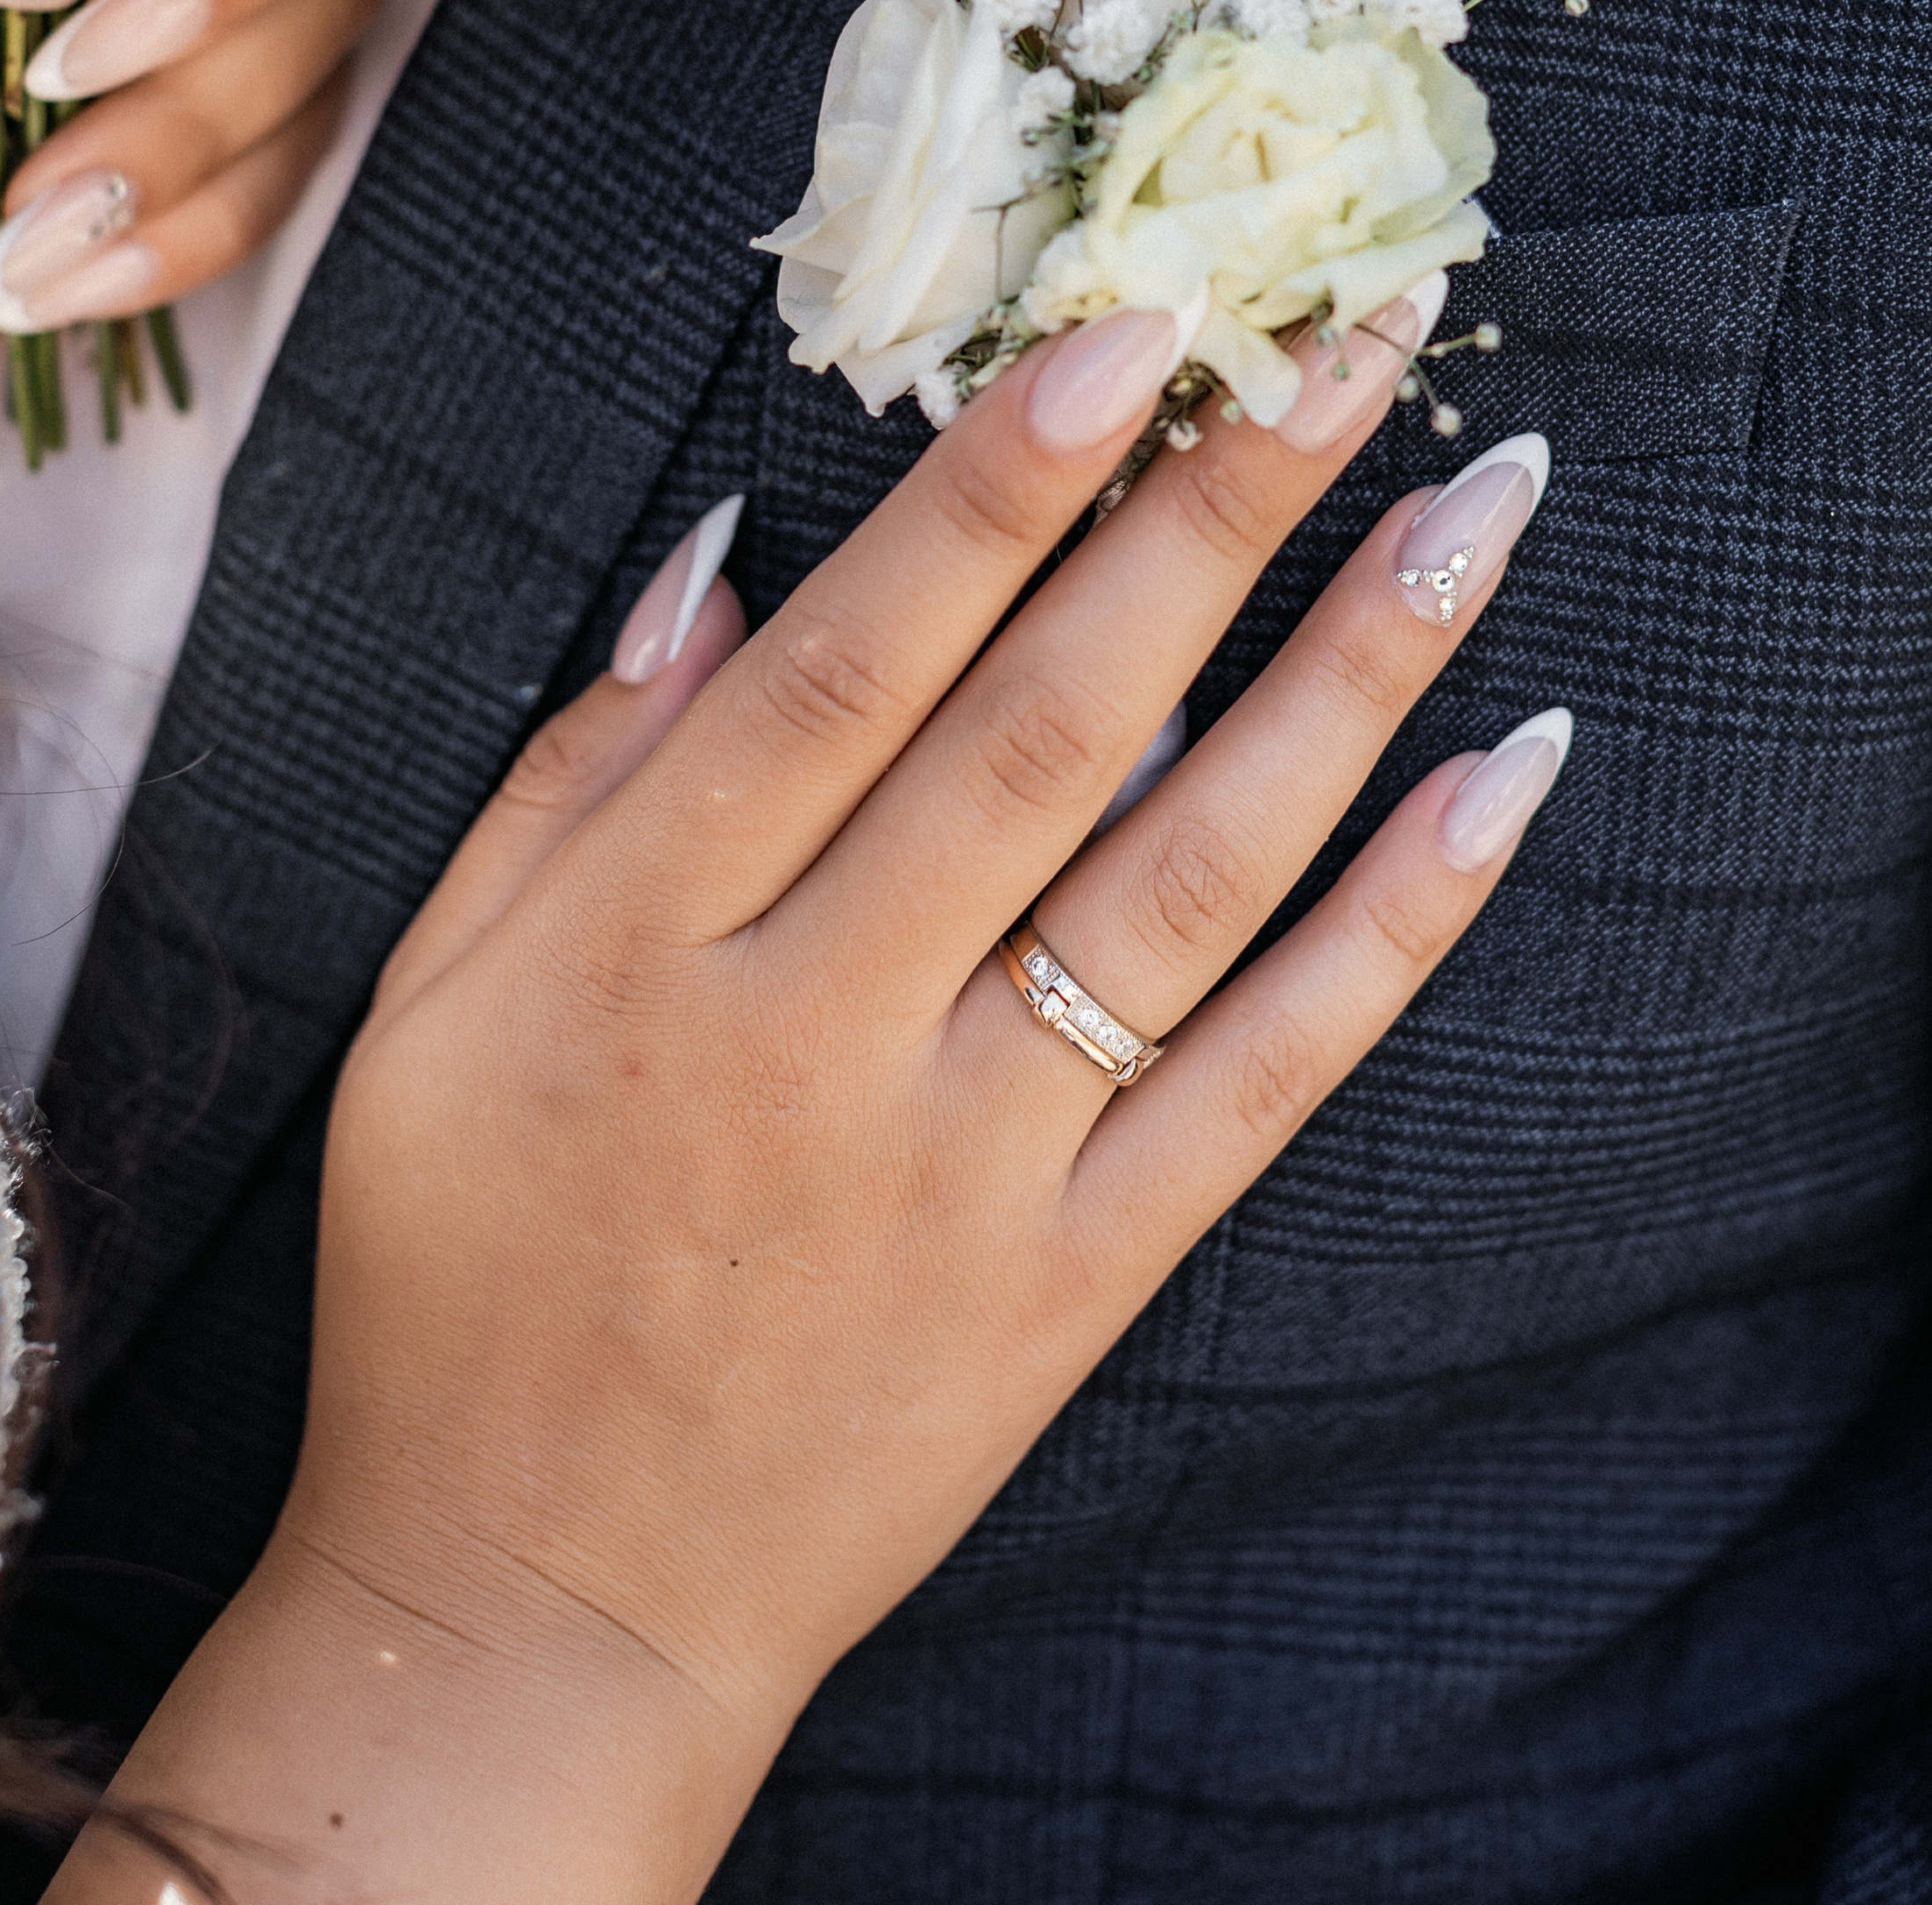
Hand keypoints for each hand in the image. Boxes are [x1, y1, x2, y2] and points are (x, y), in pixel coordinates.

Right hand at [57, 303, 1560, 1902]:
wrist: (540, 1605)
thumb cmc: (470, 1270)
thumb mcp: (430, 1003)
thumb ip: (573, 771)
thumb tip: (727, 552)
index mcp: (641, 945)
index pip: (854, 665)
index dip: (998, 489)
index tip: (1131, 327)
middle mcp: (820, 1036)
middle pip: (1054, 728)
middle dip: (1217, 510)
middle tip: (1361, 333)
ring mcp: (970, 1166)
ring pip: (1189, 875)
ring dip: (1352, 674)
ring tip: (1480, 504)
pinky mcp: (1076, 1283)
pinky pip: (1265, 1078)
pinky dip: (1394, 927)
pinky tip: (1502, 780)